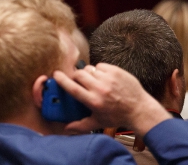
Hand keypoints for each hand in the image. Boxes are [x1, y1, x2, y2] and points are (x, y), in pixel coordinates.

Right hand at [54, 63, 170, 136]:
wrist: (140, 110)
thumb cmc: (118, 116)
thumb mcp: (99, 122)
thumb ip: (81, 125)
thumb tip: (67, 129)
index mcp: (94, 101)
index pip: (72, 88)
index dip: (62, 80)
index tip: (56, 74)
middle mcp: (100, 89)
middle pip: (79, 74)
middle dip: (76, 76)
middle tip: (78, 80)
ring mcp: (109, 79)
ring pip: (89, 69)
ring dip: (88, 73)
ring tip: (93, 80)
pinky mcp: (116, 71)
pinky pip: (100, 66)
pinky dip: (99, 70)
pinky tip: (103, 77)